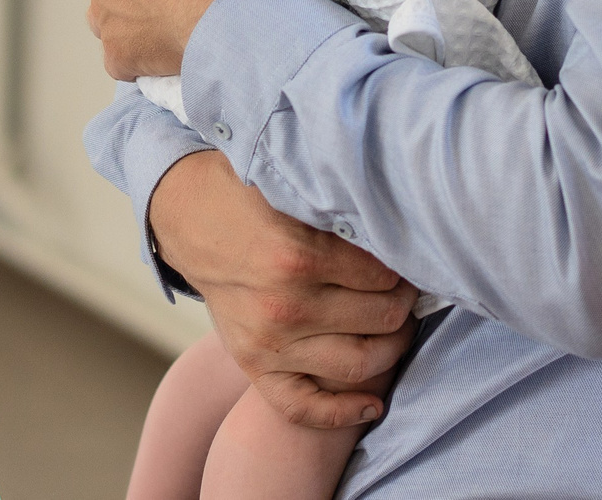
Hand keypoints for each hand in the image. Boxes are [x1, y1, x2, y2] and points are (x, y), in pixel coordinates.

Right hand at [148, 151, 417, 429]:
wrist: (190, 218)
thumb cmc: (249, 195)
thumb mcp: (296, 189)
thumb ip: (343, 211)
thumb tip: (401, 226)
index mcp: (298, 256)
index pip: (384, 275)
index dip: (405, 267)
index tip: (411, 260)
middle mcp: (286, 306)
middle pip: (380, 318)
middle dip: (404, 303)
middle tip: (410, 290)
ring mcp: (270, 343)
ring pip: (359, 363)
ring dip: (392, 347)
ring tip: (397, 326)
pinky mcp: (254, 365)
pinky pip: (303, 407)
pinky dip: (344, 412)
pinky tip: (374, 404)